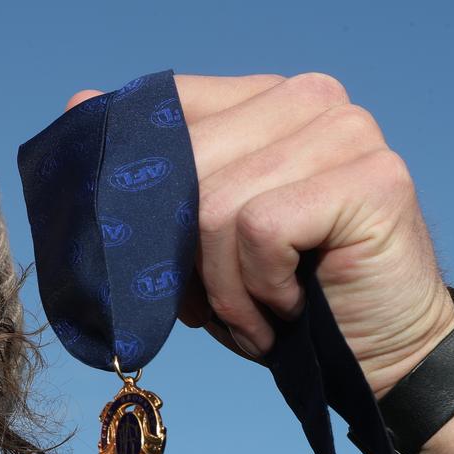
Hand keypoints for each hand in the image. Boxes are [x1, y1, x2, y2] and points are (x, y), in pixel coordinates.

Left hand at [66, 73, 453, 400]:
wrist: (375, 354)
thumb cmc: (278, 293)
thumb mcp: (197, 233)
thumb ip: (153, 169)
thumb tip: (78, 101)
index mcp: (266, 99)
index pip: (172, 108)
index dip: (142, 182)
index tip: (148, 244)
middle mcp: (310, 99)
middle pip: (186, 163)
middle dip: (180, 250)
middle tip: (204, 298)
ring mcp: (346, 133)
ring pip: (216, 204)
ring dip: (221, 283)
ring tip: (251, 310)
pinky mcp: (371, 179)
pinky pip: (259, 230)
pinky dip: (258, 288)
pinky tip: (285, 306)